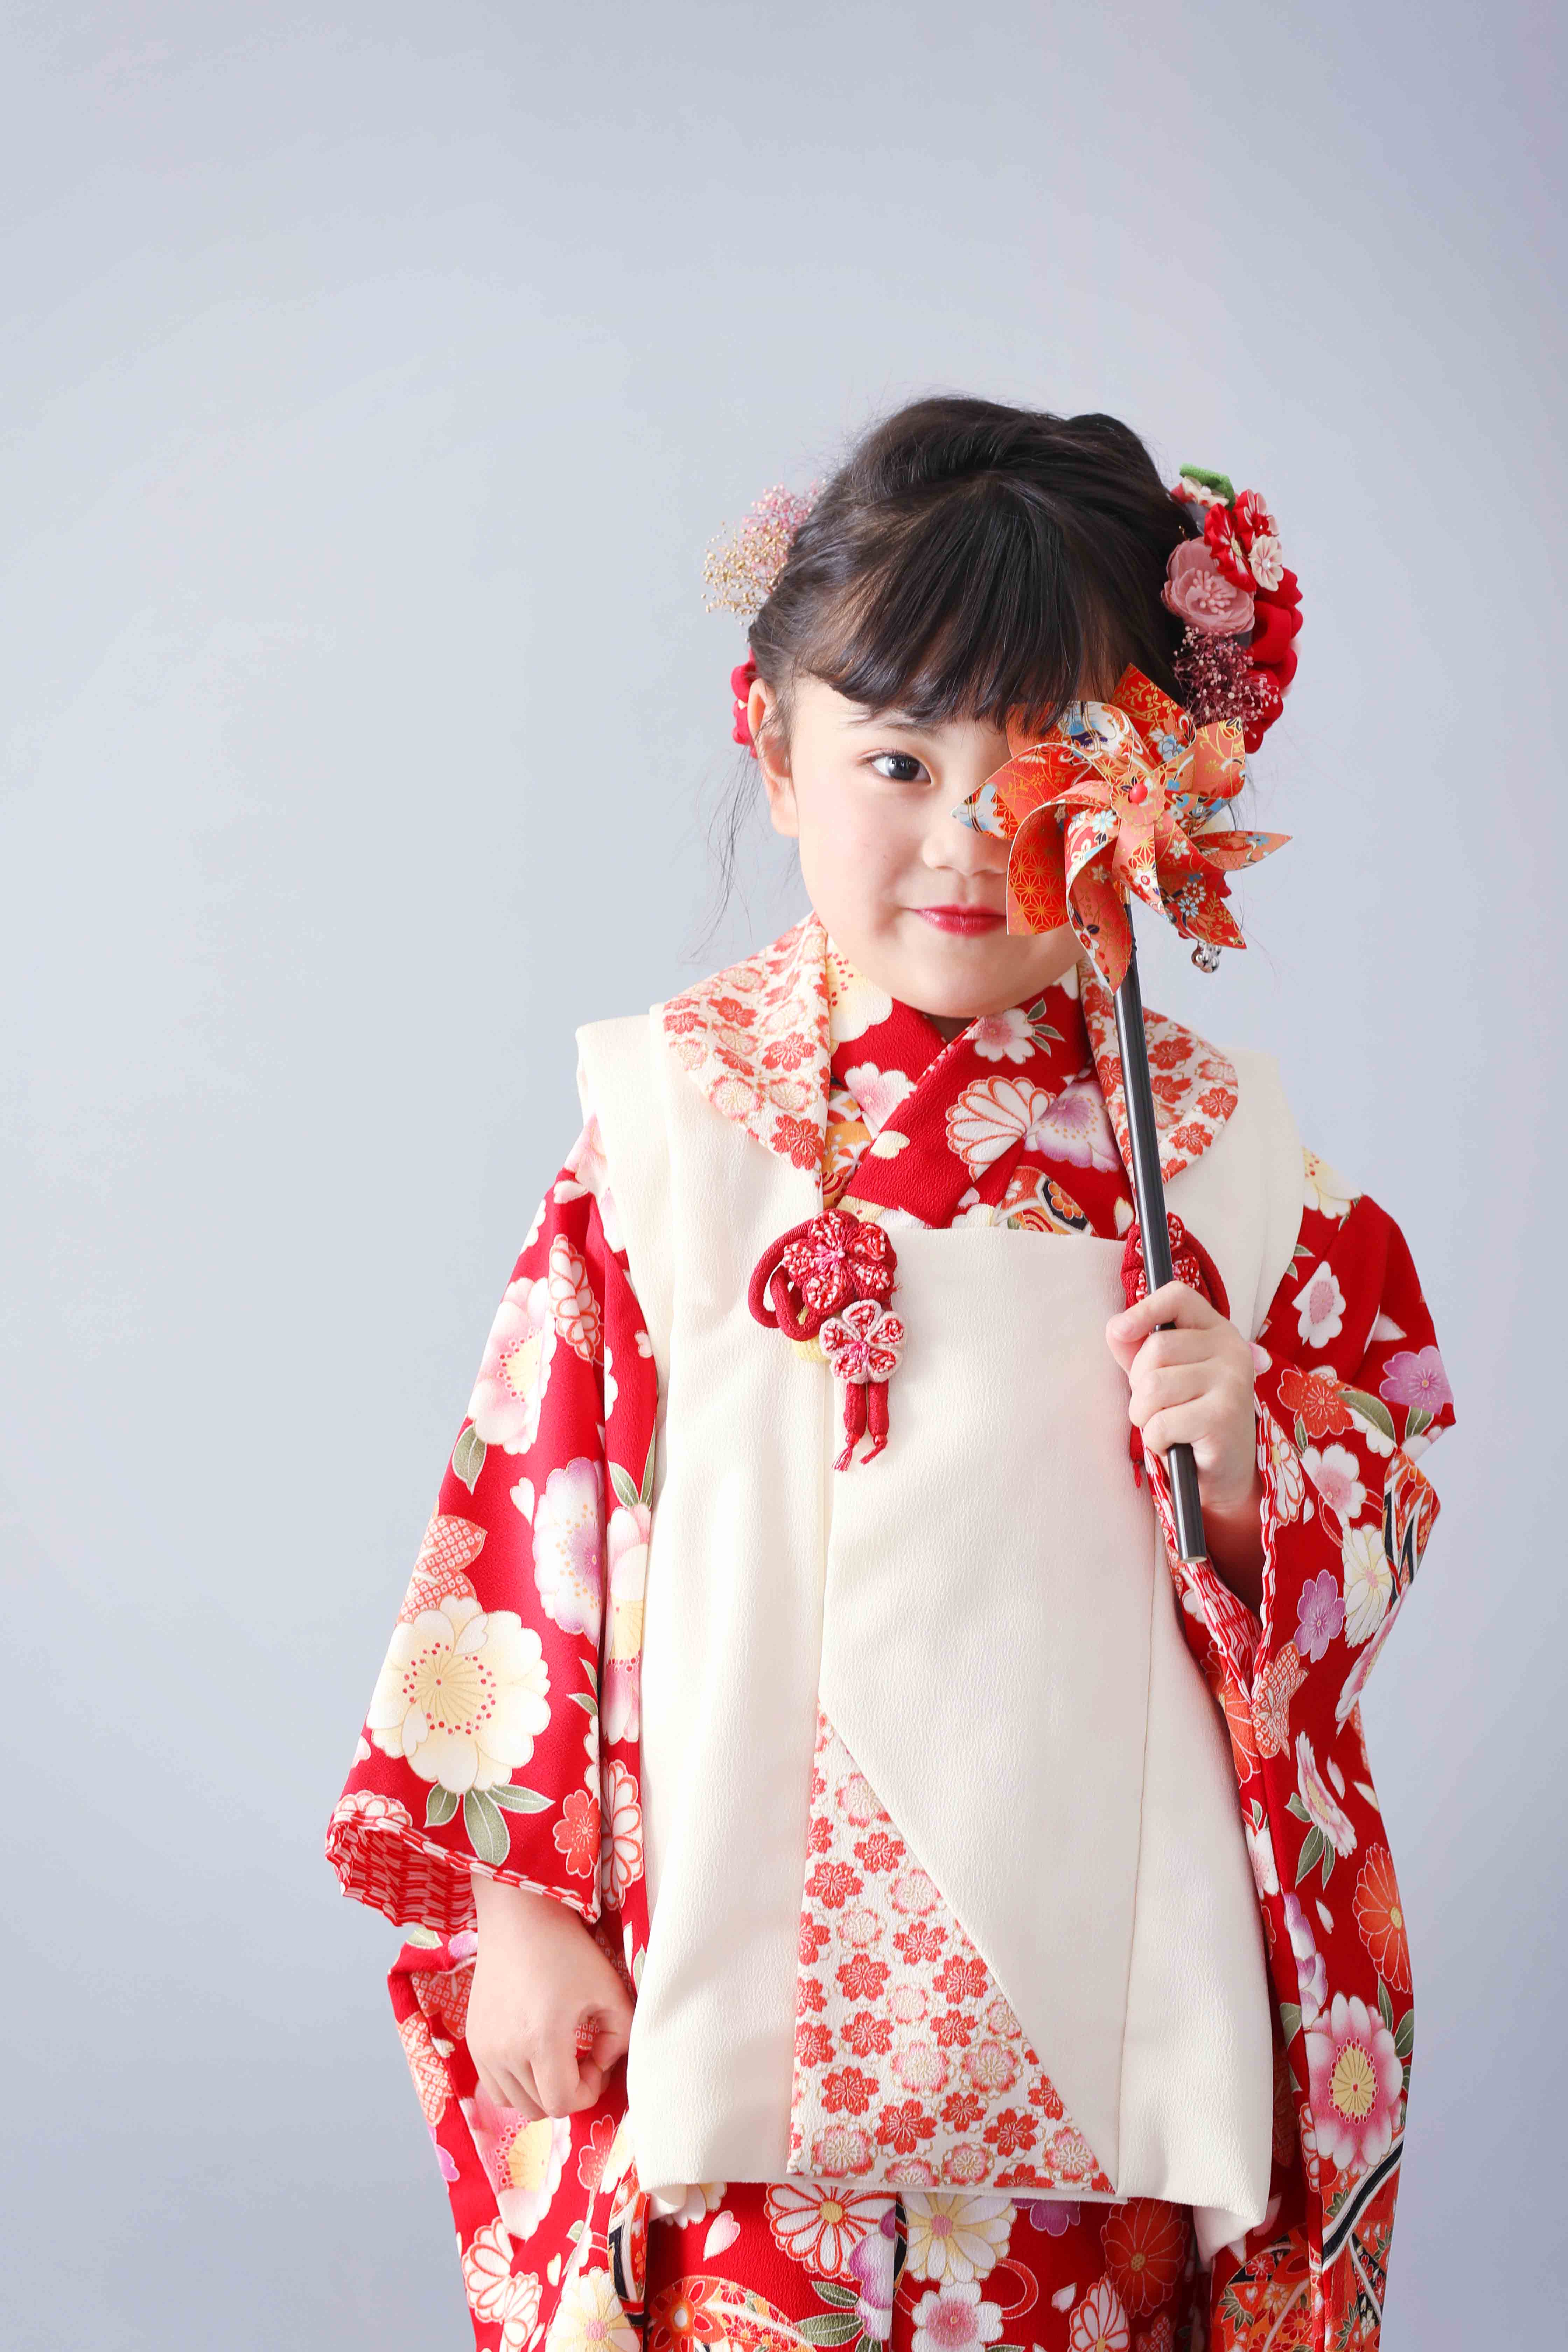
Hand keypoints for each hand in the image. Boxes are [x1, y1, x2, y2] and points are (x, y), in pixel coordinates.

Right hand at [467, 1877, 632, 2119]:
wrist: (520, 1919)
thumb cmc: (568, 1950)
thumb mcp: (610, 1989)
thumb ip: (622, 2036)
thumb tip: (604, 2063)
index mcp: (541, 2040)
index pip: (562, 2103)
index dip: (589, 2091)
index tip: (598, 2059)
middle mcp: (505, 2051)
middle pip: (540, 2108)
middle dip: (568, 2091)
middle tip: (583, 2058)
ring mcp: (484, 2048)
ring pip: (515, 2102)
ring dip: (541, 2090)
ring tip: (558, 2056)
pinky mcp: (473, 2040)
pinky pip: (495, 2086)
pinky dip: (517, 2082)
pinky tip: (534, 2051)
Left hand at [1105, 1279, 1264, 1607]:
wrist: (1224, 1471)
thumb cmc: (1189, 1416)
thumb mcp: (1164, 1375)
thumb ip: (1138, 1349)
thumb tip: (1116, 1327)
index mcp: (1216, 1331)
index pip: (1179, 1297)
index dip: (1145, 1308)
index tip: (1120, 1330)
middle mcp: (1231, 1350)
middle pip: (1155, 1349)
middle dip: (1138, 1385)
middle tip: (1156, 1407)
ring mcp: (1232, 1383)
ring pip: (1153, 1387)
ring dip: (1145, 1416)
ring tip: (1164, 1426)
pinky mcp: (1224, 1418)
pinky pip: (1161, 1423)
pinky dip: (1155, 1440)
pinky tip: (1174, 1444)